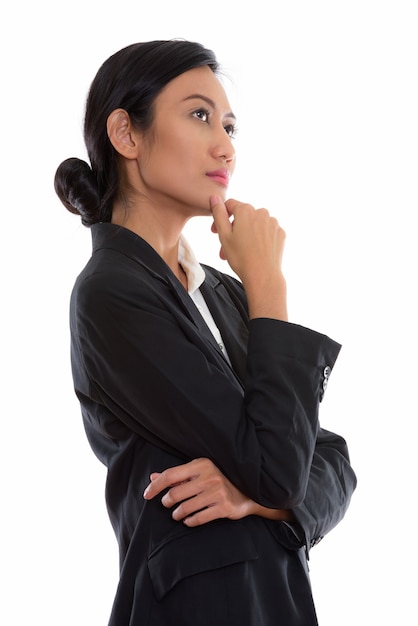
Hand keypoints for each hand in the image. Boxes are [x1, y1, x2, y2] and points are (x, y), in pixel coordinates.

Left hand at [143, 458, 293, 526]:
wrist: (248, 493)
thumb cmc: (218, 481)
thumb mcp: (199, 473)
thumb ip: (176, 476)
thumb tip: (153, 477)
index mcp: (202, 464)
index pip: (171, 475)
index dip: (155, 486)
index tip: (147, 495)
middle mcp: (210, 476)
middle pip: (175, 494)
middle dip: (167, 502)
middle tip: (168, 505)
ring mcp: (218, 492)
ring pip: (184, 508)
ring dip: (177, 514)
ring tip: (178, 514)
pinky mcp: (224, 507)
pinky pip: (197, 519)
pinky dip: (189, 521)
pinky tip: (189, 520)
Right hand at [210, 196, 287, 319]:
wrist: (263, 275)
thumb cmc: (241, 257)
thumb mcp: (223, 235)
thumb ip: (218, 213)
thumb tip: (215, 197)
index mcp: (245, 211)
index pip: (229, 205)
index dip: (220, 217)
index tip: (216, 231)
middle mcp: (261, 212)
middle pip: (243, 216)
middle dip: (233, 229)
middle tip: (225, 247)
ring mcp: (273, 223)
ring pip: (255, 224)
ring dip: (246, 234)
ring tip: (240, 251)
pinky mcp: (280, 233)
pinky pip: (266, 232)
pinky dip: (259, 238)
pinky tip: (255, 251)